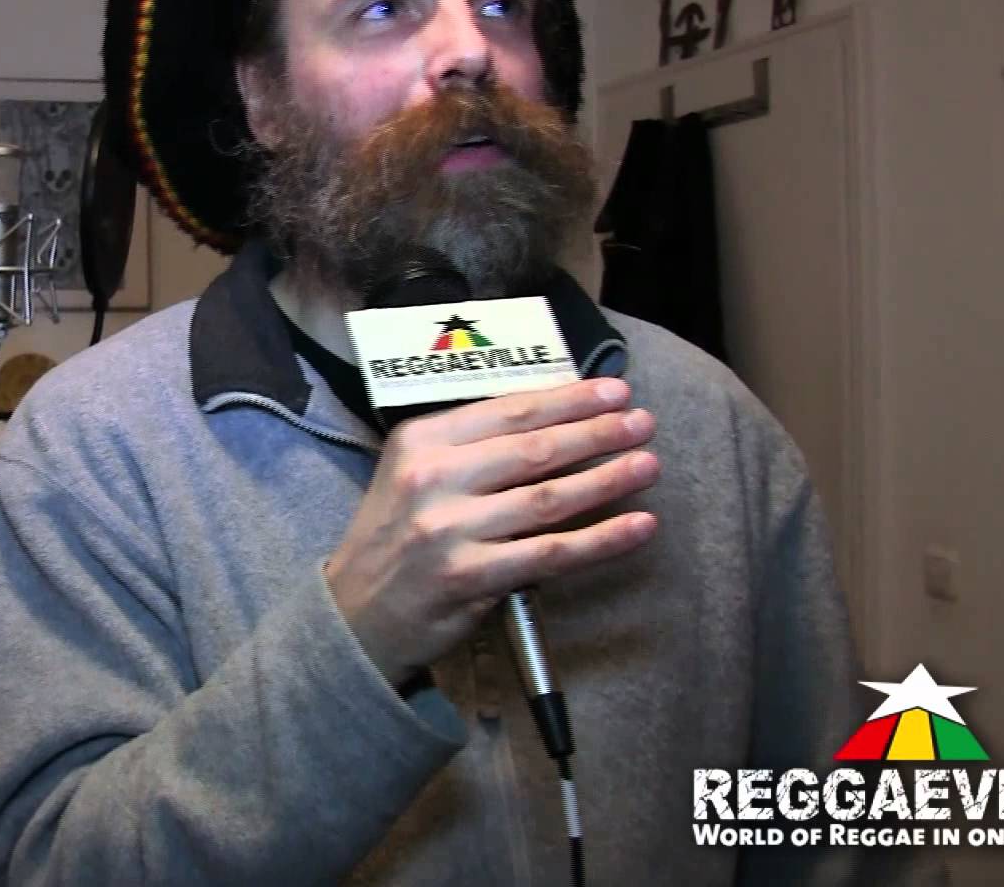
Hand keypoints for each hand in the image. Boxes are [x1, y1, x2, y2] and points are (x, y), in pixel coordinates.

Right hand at [325, 378, 659, 687]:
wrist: (355, 612)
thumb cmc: (396, 537)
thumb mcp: (414, 472)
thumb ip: (471, 447)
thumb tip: (557, 421)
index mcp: (420, 440)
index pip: (508, 410)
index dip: (568, 400)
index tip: (613, 391)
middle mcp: (432, 478)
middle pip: (533, 448)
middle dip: (597, 432)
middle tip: (643, 422)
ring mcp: (449, 529)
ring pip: (548, 499)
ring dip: (608, 479)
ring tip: (648, 465)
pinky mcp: (469, 577)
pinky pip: (551, 554)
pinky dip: (602, 540)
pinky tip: (639, 526)